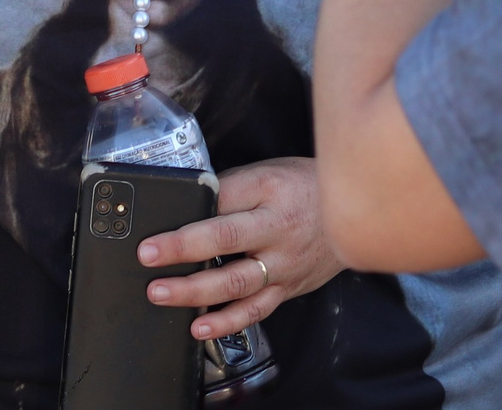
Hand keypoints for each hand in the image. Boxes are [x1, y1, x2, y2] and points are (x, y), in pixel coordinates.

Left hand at [136, 157, 339, 340]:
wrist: (353, 214)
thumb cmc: (303, 188)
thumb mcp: (268, 173)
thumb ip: (231, 189)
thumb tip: (186, 204)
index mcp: (268, 190)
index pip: (220, 199)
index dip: (187, 212)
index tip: (154, 225)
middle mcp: (277, 228)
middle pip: (225, 239)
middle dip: (182, 250)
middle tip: (148, 258)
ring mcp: (284, 263)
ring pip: (236, 282)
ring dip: (195, 291)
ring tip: (162, 294)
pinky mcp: (287, 289)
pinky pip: (255, 310)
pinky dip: (227, 322)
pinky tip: (201, 328)